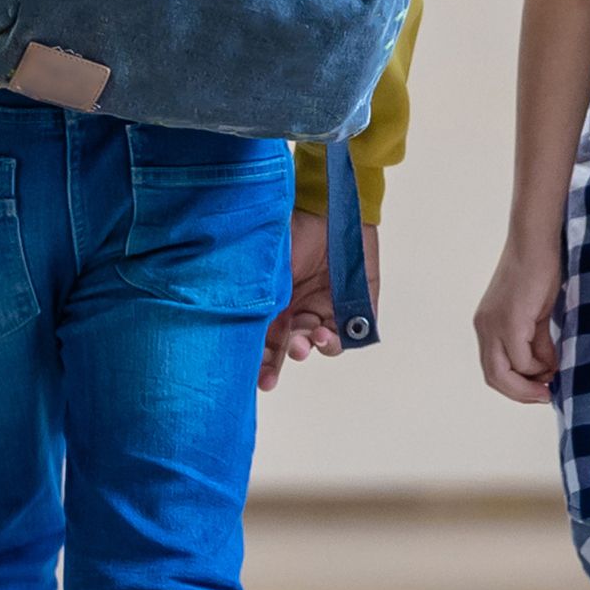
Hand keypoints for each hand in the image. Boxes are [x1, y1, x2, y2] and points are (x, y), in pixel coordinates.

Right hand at [261, 212, 376, 391]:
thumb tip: (232, 324)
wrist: (328, 207)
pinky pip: (352, 334)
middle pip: (291, 347)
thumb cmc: (289, 230)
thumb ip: (253, 296)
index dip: (261, 364)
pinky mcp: (358, 306)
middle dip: (284, 361)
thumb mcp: (263, 267)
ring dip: (313, 347)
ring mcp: (329, 309)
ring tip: (310, 339)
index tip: (259, 382)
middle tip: (280, 366)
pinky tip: (328, 334)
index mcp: (275, 305)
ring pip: (321, 343)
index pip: (265, 342)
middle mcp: (300, 311)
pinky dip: (340, 339)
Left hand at [471, 235, 562, 404]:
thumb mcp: (536, 316)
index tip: (540, 390)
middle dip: (521, 392)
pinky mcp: (509, 322)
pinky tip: (554, 358)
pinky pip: (521, 359)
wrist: (537, 243)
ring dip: (532, 380)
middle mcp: (484, 328)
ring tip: (555, 372)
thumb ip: (537, 343)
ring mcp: (493, 326)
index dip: (516, 386)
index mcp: (487, 326)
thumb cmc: (540, 273)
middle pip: (494, 378)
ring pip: (504, 373)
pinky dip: (538, 365)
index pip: (493, 370)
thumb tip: (546, 370)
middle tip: (547, 394)